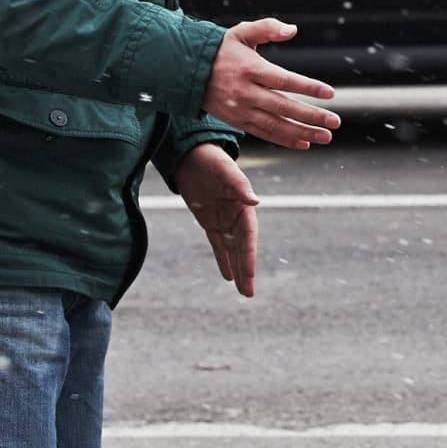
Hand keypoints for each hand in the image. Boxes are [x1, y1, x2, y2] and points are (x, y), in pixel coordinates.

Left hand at [174, 143, 259, 296]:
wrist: (191, 154)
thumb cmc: (211, 159)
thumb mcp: (225, 170)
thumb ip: (239, 185)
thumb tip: (255, 201)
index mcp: (243, 205)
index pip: (248, 236)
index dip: (249, 256)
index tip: (248, 275)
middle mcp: (236, 215)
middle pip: (243, 248)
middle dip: (246, 270)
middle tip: (249, 293)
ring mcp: (223, 219)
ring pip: (232, 249)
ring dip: (237, 268)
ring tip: (244, 290)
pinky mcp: (209, 221)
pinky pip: (217, 244)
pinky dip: (223, 259)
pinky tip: (228, 275)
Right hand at [202, 18, 339, 150]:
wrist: (186, 71)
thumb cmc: (220, 49)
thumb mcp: (241, 32)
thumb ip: (268, 28)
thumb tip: (293, 30)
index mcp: (250, 69)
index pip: (284, 80)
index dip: (308, 87)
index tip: (330, 93)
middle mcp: (245, 92)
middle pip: (283, 107)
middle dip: (312, 116)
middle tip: (335, 121)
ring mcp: (240, 109)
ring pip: (276, 125)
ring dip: (303, 132)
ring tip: (326, 136)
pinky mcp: (236, 121)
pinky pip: (264, 133)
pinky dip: (284, 140)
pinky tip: (304, 142)